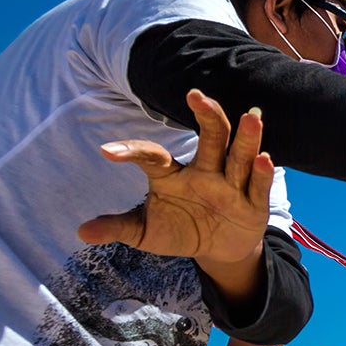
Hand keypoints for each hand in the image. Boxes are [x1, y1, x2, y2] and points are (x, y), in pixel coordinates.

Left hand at [78, 90, 272, 295]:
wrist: (217, 250)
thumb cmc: (180, 231)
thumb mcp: (145, 232)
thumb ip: (119, 227)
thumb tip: (82, 231)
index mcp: (173, 174)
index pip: (152, 156)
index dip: (132, 150)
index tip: (106, 152)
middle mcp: (205, 171)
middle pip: (210, 137)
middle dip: (207, 115)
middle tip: (197, 95)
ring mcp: (231, 186)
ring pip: (238, 155)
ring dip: (245, 136)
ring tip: (250, 116)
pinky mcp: (253, 204)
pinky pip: (257, 186)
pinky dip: (261, 173)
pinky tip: (263, 158)